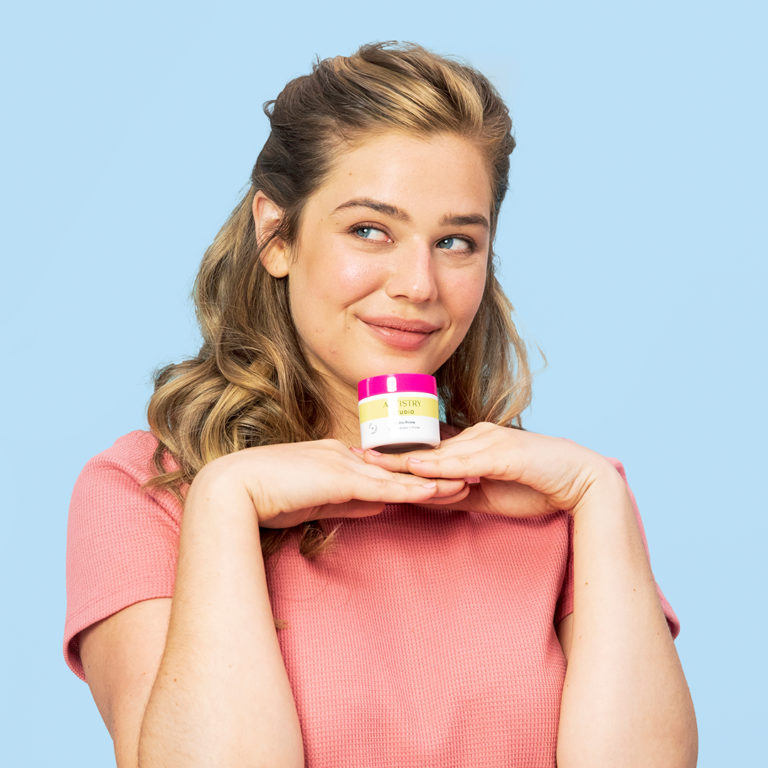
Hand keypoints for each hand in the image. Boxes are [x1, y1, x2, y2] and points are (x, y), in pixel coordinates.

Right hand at [194, 438, 468, 527]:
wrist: (233, 489)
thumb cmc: (266, 497)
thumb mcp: (315, 502)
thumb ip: (349, 502)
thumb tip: (381, 506)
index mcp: (339, 458)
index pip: (385, 468)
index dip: (415, 473)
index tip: (442, 475)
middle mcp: (346, 455)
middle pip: (399, 467)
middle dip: (435, 471)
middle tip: (468, 472)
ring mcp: (343, 464)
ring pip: (398, 475)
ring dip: (435, 479)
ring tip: (467, 481)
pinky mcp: (339, 479)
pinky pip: (382, 487)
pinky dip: (410, 490)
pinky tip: (435, 492)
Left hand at [360, 422, 623, 517]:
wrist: (580, 483)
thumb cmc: (536, 486)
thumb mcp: (485, 495)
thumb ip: (457, 493)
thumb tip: (425, 498)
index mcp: (472, 443)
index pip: (426, 448)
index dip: (395, 454)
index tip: (363, 458)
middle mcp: (476, 436)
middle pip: (424, 446)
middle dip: (388, 453)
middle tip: (352, 455)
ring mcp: (488, 440)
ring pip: (438, 451)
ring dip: (404, 458)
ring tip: (371, 463)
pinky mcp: (502, 452)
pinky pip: (464, 460)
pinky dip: (438, 466)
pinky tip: (416, 468)